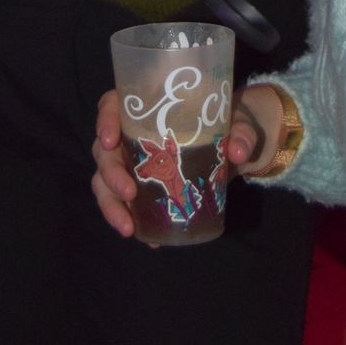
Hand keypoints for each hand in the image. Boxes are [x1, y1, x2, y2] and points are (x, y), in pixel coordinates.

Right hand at [91, 83, 284, 236]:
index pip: (112, 105)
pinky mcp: (143, 185)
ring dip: (111, 205)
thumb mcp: (239, 122)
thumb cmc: (231, 122)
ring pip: (105, 180)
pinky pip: (124, 203)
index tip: (110, 141)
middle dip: (110, 174)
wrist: (237, 147)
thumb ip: (241, 132)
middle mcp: (132, 133)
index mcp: (148, 106)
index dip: (105, 120)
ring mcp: (134, 161)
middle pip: (104, 150)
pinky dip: (130, 220)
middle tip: (129, 192)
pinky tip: (148, 239)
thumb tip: (238, 152)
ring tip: (128, 228)